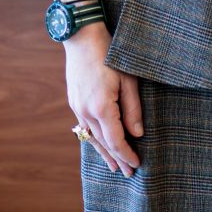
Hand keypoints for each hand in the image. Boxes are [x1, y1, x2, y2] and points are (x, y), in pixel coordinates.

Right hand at [64, 26, 142, 175]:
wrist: (82, 37)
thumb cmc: (110, 54)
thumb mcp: (129, 80)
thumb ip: (133, 109)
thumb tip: (137, 134)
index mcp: (101, 107)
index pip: (116, 140)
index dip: (127, 154)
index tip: (137, 164)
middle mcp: (86, 111)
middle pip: (104, 143)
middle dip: (117, 158)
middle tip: (128, 174)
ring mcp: (77, 107)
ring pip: (92, 137)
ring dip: (104, 152)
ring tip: (113, 166)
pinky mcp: (74, 101)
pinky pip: (85, 127)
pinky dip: (94, 139)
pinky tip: (100, 143)